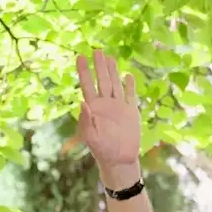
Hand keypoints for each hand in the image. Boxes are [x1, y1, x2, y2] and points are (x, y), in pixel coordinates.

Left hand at [76, 50, 139, 183]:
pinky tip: (127, 75)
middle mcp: (105, 105)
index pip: (87, 85)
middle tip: (96, 50)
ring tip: (109, 57)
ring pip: (115, 84)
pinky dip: (129, 85)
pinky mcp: (131, 112)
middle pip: (101, 80)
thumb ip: (85, 121)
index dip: (84, 71)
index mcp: (94, 108)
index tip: (80, 57)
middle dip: (98, 66)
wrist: (120, 160)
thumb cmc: (102, 150)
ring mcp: (118, 107)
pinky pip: (130, 96)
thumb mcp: (91, 137)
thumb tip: (82, 102)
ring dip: (112, 71)